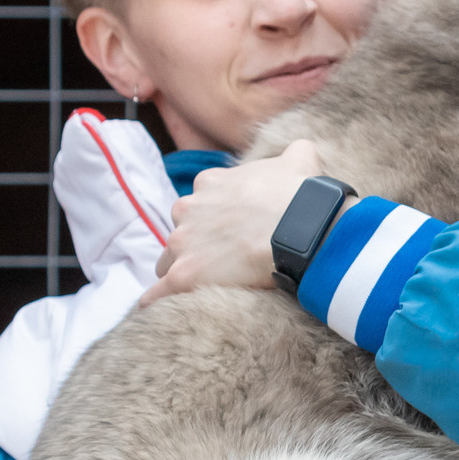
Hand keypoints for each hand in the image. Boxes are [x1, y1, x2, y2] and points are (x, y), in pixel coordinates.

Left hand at [141, 141, 342, 305]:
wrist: (302, 229)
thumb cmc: (300, 197)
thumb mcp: (300, 159)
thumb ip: (293, 153)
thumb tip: (302, 150)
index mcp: (209, 183)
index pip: (199, 203)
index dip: (213, 219)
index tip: (231, 231)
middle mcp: (187, 209)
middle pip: (181, 231)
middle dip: (195, 243)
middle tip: (222, 259)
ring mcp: (182, 243)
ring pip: (168, 260)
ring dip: (181, 269)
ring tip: (202, 286)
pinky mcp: (183, 275)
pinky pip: (158, 292)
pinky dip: (156, 300)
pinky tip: (156, 309)